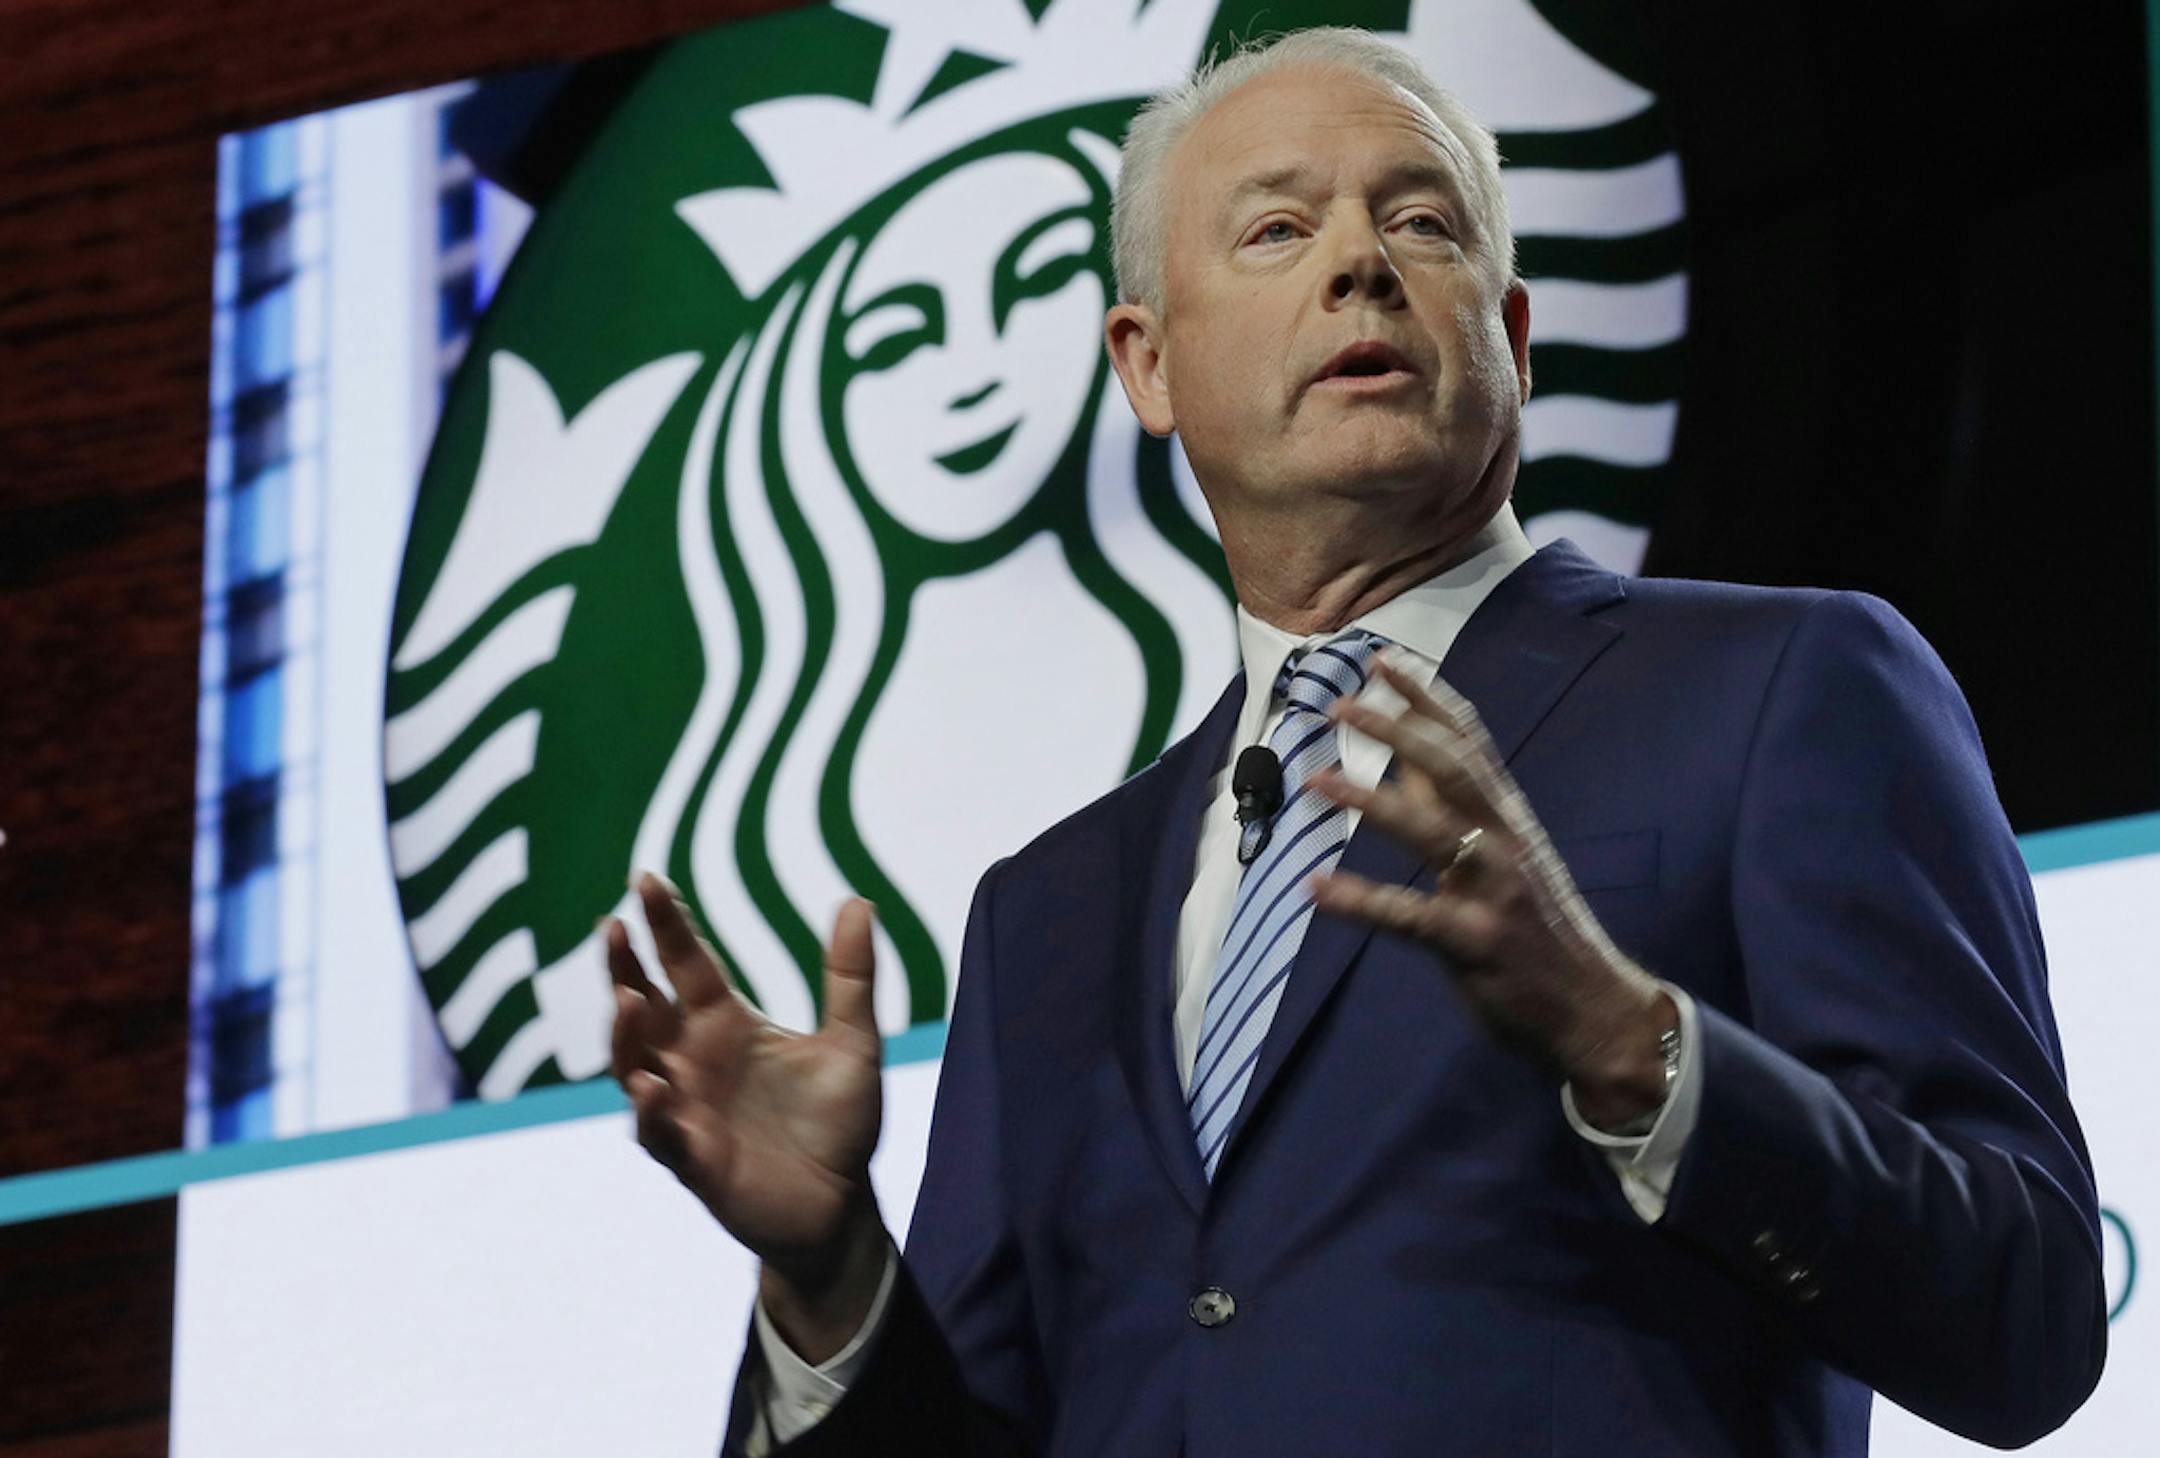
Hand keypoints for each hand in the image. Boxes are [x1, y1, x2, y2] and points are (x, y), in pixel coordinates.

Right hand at [605, 873, 889, 1355]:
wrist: (842, 1206)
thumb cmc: (839, 1124)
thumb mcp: (854, 1043)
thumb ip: (850, 976)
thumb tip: (858, 899)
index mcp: (726, 1025)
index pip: (686, 963)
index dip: (665, 924)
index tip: (646, 878)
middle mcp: (693, 1061)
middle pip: (642, 1007)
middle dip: (623, 970)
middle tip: (613, 927)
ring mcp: (685, 1109)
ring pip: (634, 1066)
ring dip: (625, 1036)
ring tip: (630, 1000)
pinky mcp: (691, 1159)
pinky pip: (658, 1132)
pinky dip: (651, 1111)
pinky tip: (653, 1088)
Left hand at [1308, 656, 1675, 1125]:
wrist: (1597, 1009)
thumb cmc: (1539, 929)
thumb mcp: (1505, 856)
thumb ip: (1456, 809)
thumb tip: (1403, 761)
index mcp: (1508, 817)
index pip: (1468, 740)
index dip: (1425, 696)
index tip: (1381, 660)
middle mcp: (1504, 841)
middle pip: (1451, 768)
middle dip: (1396, 729)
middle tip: (1340, 702)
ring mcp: (1493, 891)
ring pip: (1430, 831)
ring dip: (1370, 801)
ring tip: (1315, 778)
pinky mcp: (1476, 942)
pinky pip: (1411, 916)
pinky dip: (1362, 900)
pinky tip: (1316, 887)